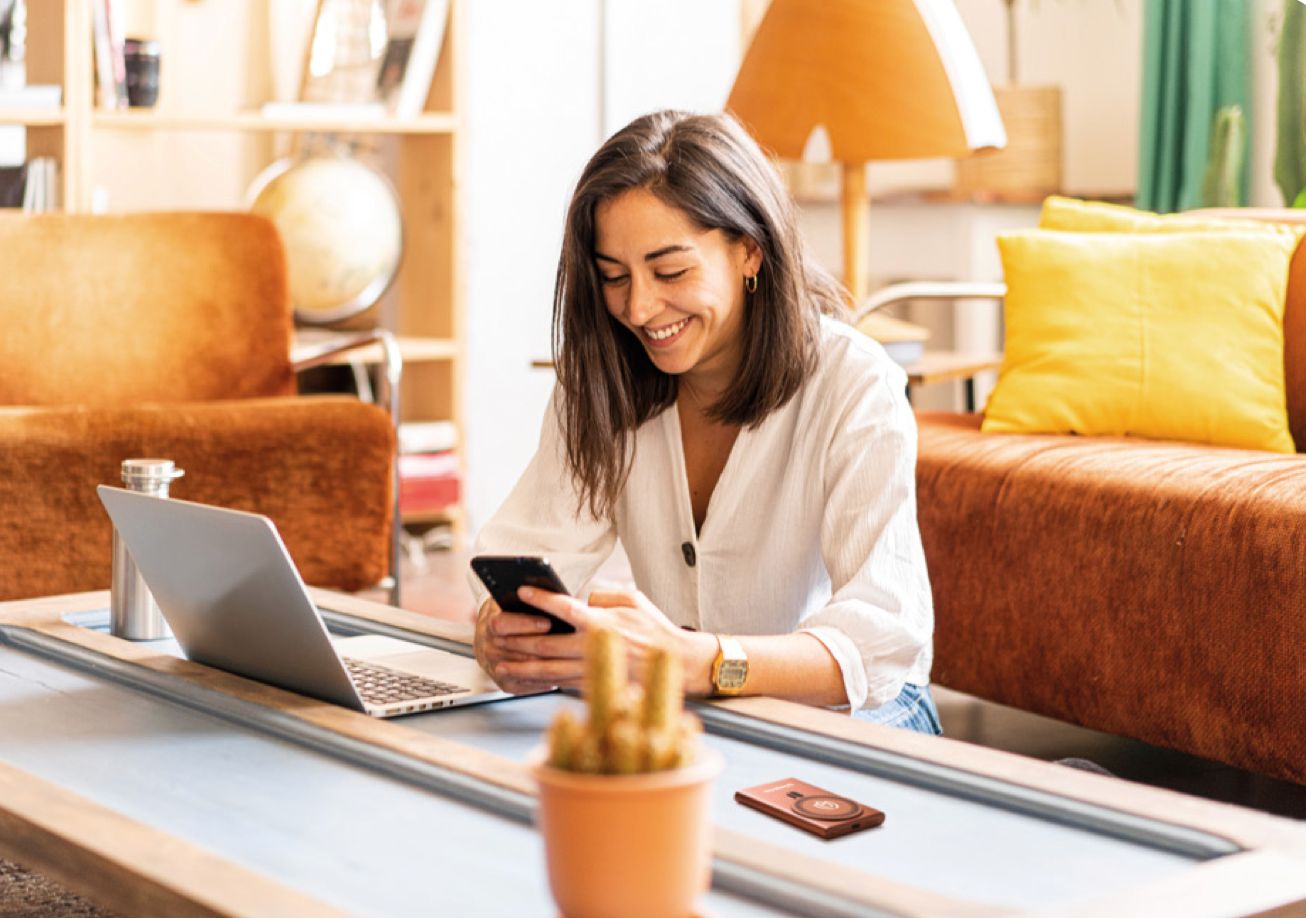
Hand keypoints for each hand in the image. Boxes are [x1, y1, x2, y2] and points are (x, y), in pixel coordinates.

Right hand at [473, 593, 587, 693]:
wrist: (494, 629)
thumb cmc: (512, 610)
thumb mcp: (516, 598)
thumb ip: (530, 598)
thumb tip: (551, 595)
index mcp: (489, 619)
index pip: (501, 624)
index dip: (525, 624)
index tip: (547, 623)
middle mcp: (486, 643)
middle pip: (509, 649)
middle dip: (538, 648)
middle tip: (561, 646)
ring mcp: (490, 663)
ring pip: (514, 670)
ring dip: (538, 667)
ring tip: (561, 663)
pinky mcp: (499, 679)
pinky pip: (517, 685)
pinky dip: (535, 684)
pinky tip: (553, 678)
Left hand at [510, 587, 714, 690]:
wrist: (677, 663)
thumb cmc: (655, 628)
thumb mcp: (633, 599)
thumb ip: (602, 597)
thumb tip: (580, 601)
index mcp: (603, 623)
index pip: (565, 608)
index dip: (541, 599)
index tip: (522, 591)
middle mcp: (594, 647)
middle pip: (547, 644)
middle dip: (518, 638)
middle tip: (496, 632)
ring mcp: (593, 669)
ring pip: (549, 669)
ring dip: (522, 666)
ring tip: (501, 662)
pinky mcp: (595, 685)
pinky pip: (561, 683)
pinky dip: (540, 680)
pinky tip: (525, 678)